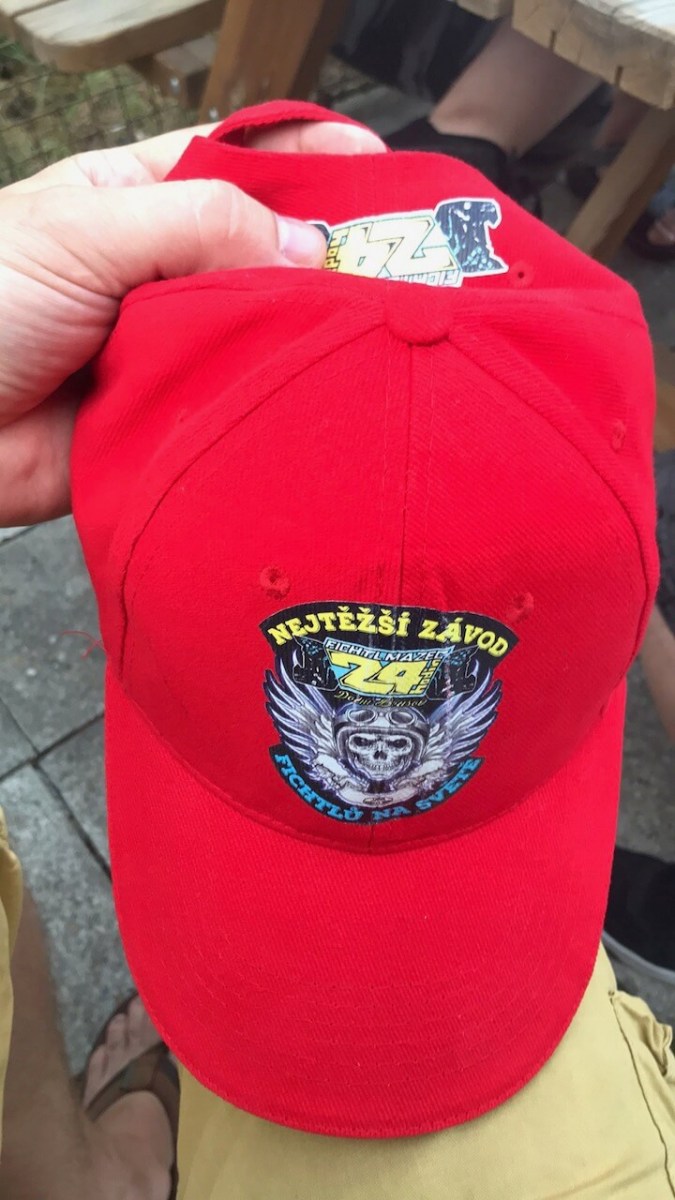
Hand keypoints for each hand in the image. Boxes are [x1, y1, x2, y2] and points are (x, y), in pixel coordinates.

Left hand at [0, 120, 383, 525]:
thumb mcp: (87, 230)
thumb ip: (199, 225)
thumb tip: (308, 244)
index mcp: (138, 199)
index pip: (242, 163)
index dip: (312, 160)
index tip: (383, 172)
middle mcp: (164, 272)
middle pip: (266, 255)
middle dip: (332, 257)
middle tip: (407, 270)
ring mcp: (171, 348)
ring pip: (259, 335)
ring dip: (310, 337)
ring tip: (383, 335)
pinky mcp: (173, 418)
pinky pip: (238, 406)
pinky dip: (274, 405)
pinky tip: (323, 400)